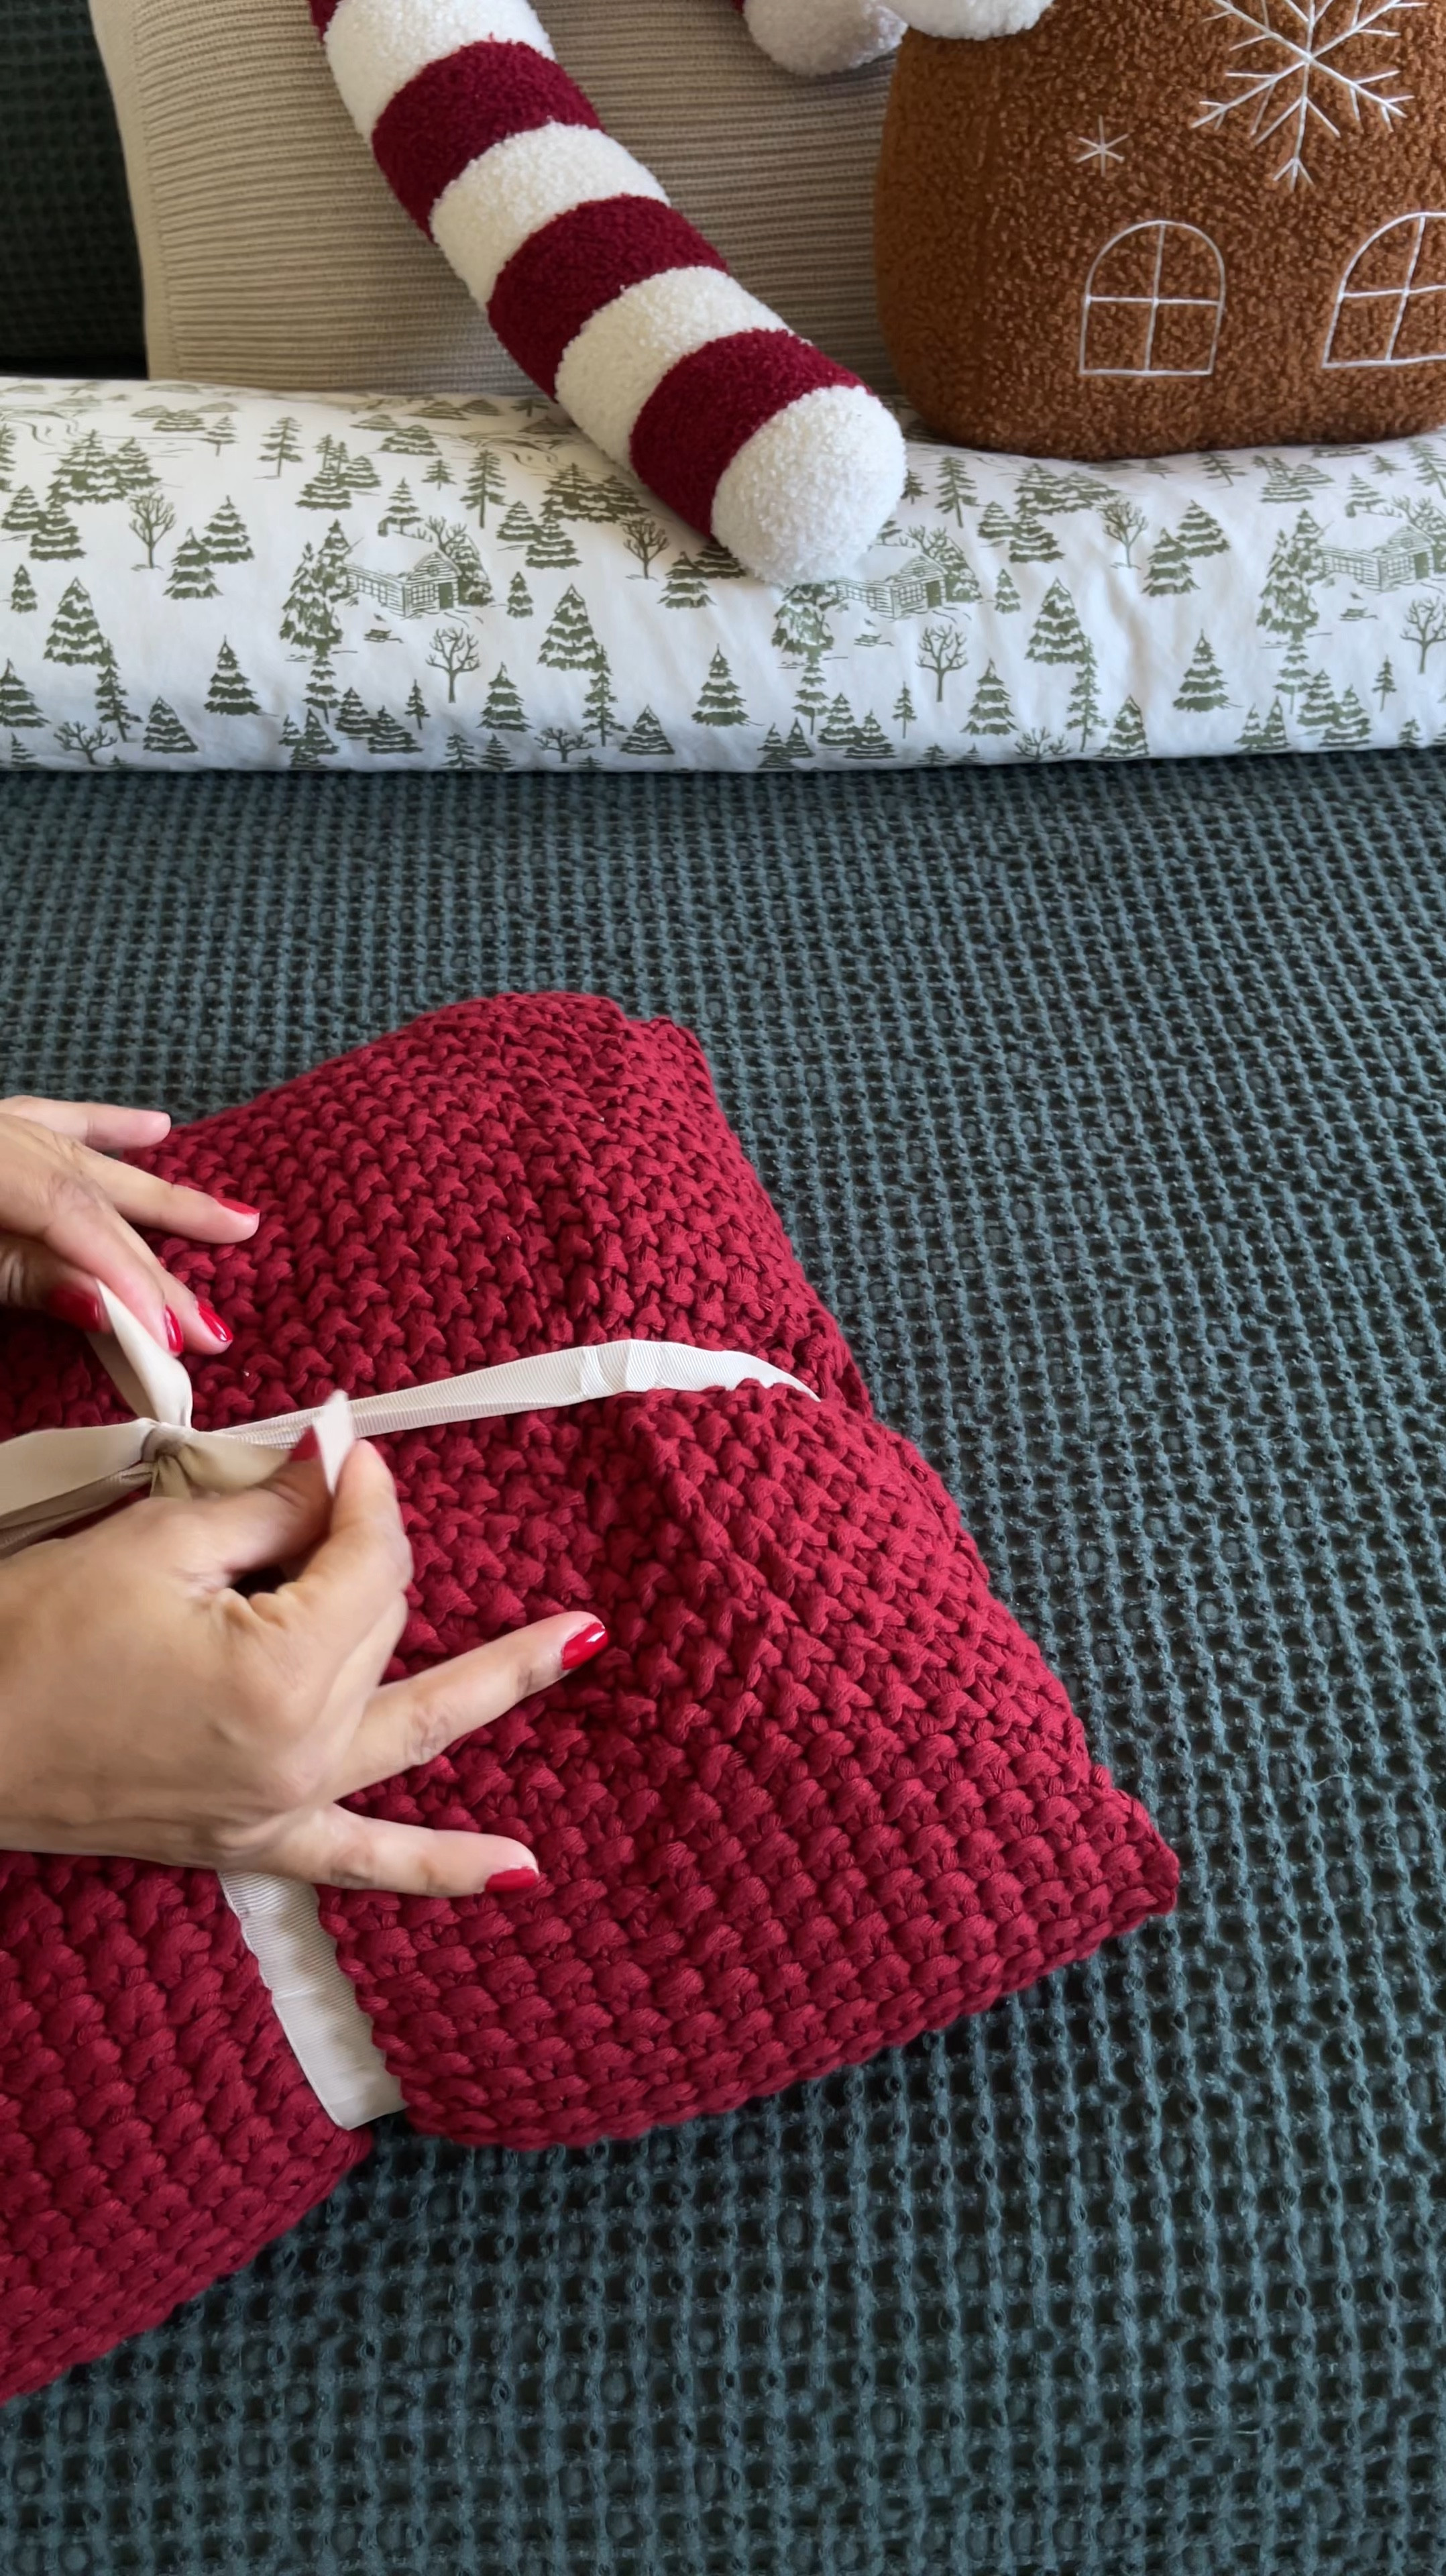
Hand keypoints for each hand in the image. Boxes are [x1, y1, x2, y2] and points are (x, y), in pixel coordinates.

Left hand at [0, 1094, 258, 1354]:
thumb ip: (25, 1275)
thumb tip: (109, 1307)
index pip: (76, 1214)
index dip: (126, 1274)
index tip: (170, 1335)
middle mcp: (8, 1135)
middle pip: (95, 1201)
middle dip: (152, 1271)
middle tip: (212, 1328)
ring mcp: (7, 1128)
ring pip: (96, 1167)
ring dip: (161, 1200)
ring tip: (235, 1220)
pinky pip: (60, 1123)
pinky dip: (111, 1128)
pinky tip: (158, 1128)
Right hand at [0, 1439, 606, 1893]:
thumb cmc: (31, 1638)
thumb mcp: (156, 1545)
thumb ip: (274, 1508)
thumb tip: (341, 1458)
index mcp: (284, 1676)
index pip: (370, 1560)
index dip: (361, 1493)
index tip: (339, 1449)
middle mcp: (303, 1753)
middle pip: (383, 1623)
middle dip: (369, 1550)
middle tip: (333, 1496)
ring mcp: (284, 1805)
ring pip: (407, 1718)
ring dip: (500, 1683)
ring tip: (584, 1640)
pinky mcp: (253, 1839)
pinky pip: (367, 1862)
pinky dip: (443, 1868)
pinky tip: (520, 1872)